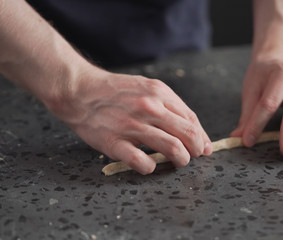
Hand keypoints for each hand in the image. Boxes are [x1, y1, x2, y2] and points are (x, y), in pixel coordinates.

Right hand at [45, 68, 211, 173]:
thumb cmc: (114, 91)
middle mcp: (149, 107)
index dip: (201, 136)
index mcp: (158, 93)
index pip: (191, 119)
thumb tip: (193, 129)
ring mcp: (131, 125)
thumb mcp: (145, 87)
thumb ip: (169, 106)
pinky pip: (142, 162)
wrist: (79, 90)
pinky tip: (148, 165)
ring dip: (180, 160)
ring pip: (172, 148)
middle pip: (187, 134)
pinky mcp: (114, 142)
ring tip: (177, 162)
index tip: (203, 147)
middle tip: (192, 156)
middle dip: (196, 150)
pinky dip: (150, 167)